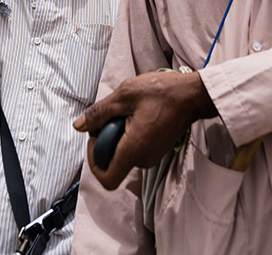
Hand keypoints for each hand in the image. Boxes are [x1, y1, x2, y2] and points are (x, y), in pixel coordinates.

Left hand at [73, 70, 216, 188]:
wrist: (192, 95)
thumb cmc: (162, 93)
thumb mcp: (124, 95)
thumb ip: (99, 113)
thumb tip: (79, 125)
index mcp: (133, 150)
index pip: (106, 179)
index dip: (93, 163)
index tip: (94, 139)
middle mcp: (143, 159)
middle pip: (113, 164)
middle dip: (106, 142)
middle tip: (112, 118)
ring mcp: (151, 157)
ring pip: (123, 155)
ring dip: (118, 137)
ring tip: (127, 113)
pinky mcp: (156, 150)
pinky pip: (135, 150)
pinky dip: (129, 136)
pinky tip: (137, 115)